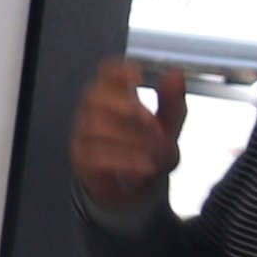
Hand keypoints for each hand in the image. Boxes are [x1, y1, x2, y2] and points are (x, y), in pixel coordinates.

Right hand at [72, 57, 186, 206]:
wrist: (137, 185)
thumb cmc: (149, 147)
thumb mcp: (169, 124)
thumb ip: (173, 100)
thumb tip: (175, 74)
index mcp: (115, 94)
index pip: (107, 73)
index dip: (119, 72)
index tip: (138, 77)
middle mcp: (93, 110)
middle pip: (95, 97)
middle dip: (125, 106)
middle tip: (152, 122)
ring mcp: (84, 135)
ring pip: (96, 128)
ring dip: (130, 138)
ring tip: (154, 151)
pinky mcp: (81, 160)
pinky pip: (96, 156)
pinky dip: (124, 160)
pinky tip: (144, 165)